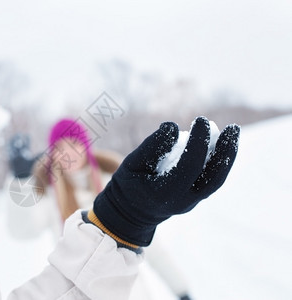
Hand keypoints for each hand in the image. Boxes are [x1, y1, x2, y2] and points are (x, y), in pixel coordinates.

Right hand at [84, 117, 239, 249]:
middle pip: (213, 178)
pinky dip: (220, 161)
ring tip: (233, 133)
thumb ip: (151, 146)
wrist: (131, 212)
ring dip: (227, 156)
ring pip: (217, 180)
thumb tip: (174, 127)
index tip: (200, 121)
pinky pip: (212, 180)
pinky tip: (222, 143)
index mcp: (164, 194)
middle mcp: (183, 201)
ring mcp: (192, 202)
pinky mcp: (195, 198)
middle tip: (233, 128)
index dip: (198, 142)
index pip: (189, 166)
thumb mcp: (132, 164)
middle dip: (225, 152)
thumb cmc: (129, 184)